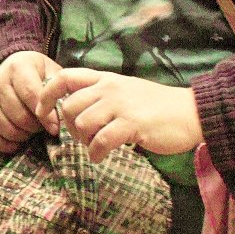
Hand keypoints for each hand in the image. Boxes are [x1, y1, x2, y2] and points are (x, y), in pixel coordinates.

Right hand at [0, 51, 63, 151]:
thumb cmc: (36, 72)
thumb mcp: (51, 71)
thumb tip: (62, 115)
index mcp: (18, 68)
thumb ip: (57, 89)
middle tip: (42, 126)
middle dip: (35, 127)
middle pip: (19, 116)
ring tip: (31, 130)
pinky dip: (6, 145)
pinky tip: (17, 142)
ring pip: (6, 129)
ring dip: (23, 136)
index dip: (45, 116)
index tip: (55, 128)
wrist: (11, 66)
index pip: (31, 95)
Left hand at [52, 67, 204, 159]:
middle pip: (69, 106)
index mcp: (106, 78)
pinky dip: (95, 153)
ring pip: (82, 124)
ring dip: (84, 142)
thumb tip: (73, 111)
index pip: (64, 77)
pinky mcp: (132, 124)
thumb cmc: (157, 107)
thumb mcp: (125, 92)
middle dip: (69, 128)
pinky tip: (101, 156)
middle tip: (84, 138)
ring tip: (97, 146)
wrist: (192, 112)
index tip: (42, 113)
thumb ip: (101, 96)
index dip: (46, 94)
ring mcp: (121, 105)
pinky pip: (100, 141)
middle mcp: (110, 88)